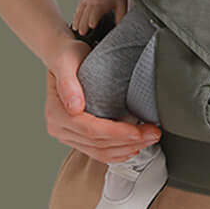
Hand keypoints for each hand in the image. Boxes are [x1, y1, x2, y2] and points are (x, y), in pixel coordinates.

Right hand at [44, 40, 160, 164]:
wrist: (62, 56)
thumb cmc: (66, 56)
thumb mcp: (66, 61)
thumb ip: (68, 83)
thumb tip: (74, 108)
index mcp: (56, 114)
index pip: (91, 130)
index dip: (117, 133)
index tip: (138, 132)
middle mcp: (59, 128)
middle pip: (98, 144)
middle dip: (128, 142)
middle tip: (153, 134)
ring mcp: (67, 134)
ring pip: (99, 151)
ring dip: (126, 149)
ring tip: (148, 139)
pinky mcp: (76, 136)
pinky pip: (97, 151)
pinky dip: (117, 152)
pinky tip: (132, 147)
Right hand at [72, 0, 127, 35]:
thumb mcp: (121, 4)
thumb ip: (120, 16)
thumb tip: (120, 28)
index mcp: (101, 4)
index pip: (96, 13)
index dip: (93, 19)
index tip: (92, 25)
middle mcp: (92, 2)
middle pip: (86, 14)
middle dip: (83, 24)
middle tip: (81, 33)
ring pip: (80, 11)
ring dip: (77, 20)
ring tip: (75, 29)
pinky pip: (78, 7)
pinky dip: (76, 15)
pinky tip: (75, 21)